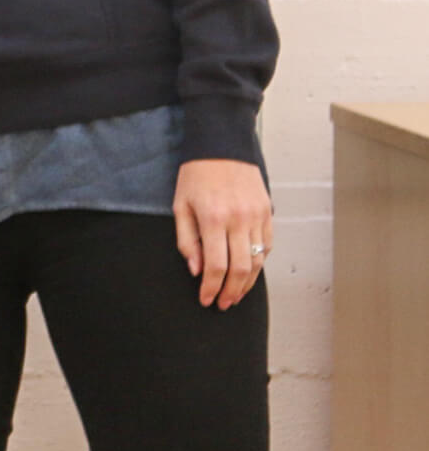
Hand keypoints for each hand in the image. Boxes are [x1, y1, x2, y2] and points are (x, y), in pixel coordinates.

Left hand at [173, 159, 273, 310]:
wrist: (222, 146)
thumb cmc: (196, 175)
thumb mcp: (180, 205)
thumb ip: (187, 240)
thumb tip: (196, 270)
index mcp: (213, 218)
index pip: (216, 265)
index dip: (212, 288)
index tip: (206, 300)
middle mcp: (239, 220)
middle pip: (240, 269)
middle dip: (232, 292)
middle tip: (223, 304)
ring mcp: (257, 217)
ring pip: (258, 261)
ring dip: (247, 283)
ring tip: (236, 294)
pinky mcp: (268, 212)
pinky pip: (267, 246)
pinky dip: (259, 263)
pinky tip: (248, 272)